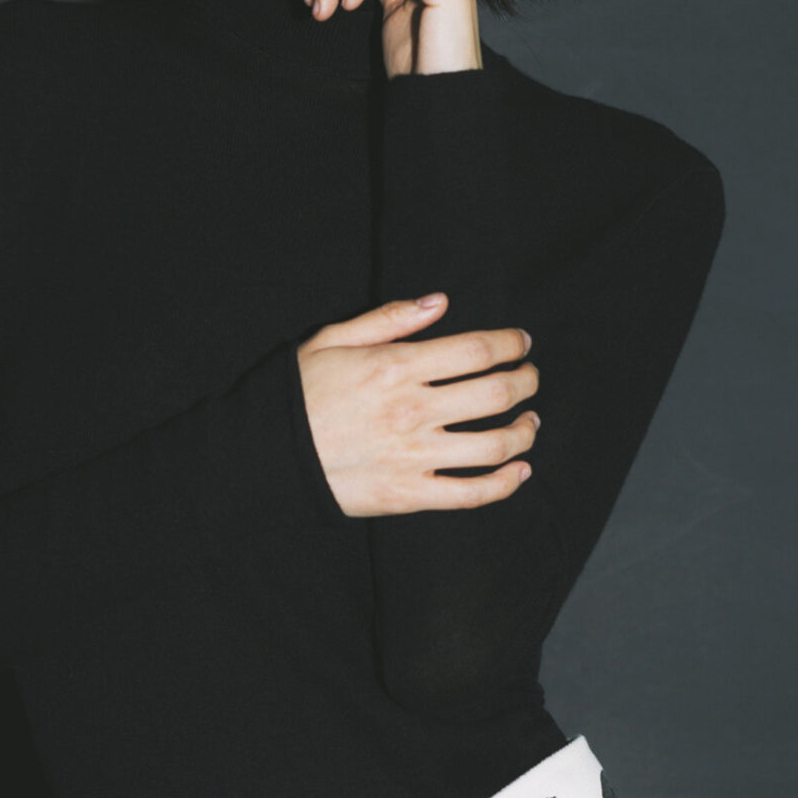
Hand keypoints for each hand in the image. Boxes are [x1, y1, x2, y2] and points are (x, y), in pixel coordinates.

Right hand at [297, 296, 538, 516]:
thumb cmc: (299, 393)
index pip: (477, 350)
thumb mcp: (332, 339)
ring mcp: (415, 456)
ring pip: (495, 445)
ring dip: (524, 431)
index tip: (522, 343)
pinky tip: (520, 471)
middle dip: (525, 381)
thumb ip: (389, 319)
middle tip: (530, 377)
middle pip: (496, 393)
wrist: (267, 456)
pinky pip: (471, 493)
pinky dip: (506, 484)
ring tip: (530, 422)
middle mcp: (413, 411)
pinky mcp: (410, 494)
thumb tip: (440, 302)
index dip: (510, 343)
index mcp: (397, 367)